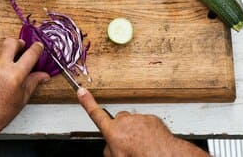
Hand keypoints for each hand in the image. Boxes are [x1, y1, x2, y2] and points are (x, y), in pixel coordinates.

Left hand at [0, 38, 49, 156]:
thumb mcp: (22, 98)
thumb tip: (44, 75)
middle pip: (11, 42)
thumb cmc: (1, 112)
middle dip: (18, 43)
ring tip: (8, 68)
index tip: (38, 46)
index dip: (36, 48)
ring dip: (6, 55)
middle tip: (22, 48)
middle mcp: (0, 66)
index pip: (30, 54)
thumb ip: (33, 82)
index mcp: (14, 75)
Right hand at [77, 87, 208, 156]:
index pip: (95, 114)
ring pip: (134, 122)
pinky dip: (148, 131)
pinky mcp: (152, 119)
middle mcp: (125, 122)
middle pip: (118, 120)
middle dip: (121, 128)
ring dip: (136, 131)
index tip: (82, 92)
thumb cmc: (138, 156)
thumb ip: (109, 149)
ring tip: (141, 144)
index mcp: (113, 131)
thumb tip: (109, 147)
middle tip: (127, 142)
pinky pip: (147, 124)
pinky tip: (150, 141)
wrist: (161, 154)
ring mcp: (139, 119)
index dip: (87, 102)